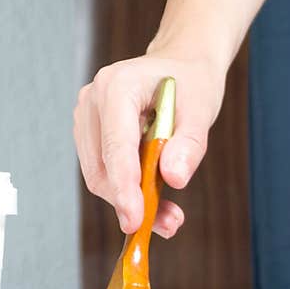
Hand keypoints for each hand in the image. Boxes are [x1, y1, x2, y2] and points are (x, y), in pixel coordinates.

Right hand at [73, 52, 225, 236]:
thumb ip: (189, 145)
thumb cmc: (191, 82)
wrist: (181, 65)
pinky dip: (126, 191)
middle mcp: (93, 100)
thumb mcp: (202, 110)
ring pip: (99, 176)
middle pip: (101, 169)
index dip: (124, 188)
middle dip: (130, 201)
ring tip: (166, 214)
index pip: (115, 147)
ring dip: (129, 200)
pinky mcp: (89, 134)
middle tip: (166, 223)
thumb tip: (174, 178)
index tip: (135, 220)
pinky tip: (152, 196)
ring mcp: (87, 117)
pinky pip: (102, 172)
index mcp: (117, 86)